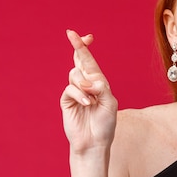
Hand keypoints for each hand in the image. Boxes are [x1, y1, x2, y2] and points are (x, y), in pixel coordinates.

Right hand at [60, 29, 117, 152]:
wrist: (94, 142)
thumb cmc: (105, 124)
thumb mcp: (110, 103)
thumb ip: (101, 88)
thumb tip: (87, 81)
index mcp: (98, 83)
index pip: (90, 61)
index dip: (85, 47)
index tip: (86, 36)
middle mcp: (85, 84)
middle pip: (79, 60)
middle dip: (77, 46)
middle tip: (71, 33)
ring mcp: (75, 92)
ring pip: (75, 74)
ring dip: (84, 84)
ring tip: (91, 100)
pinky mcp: (66, 101)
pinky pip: (70, 89)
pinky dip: (80, 95)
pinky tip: (87, 104)